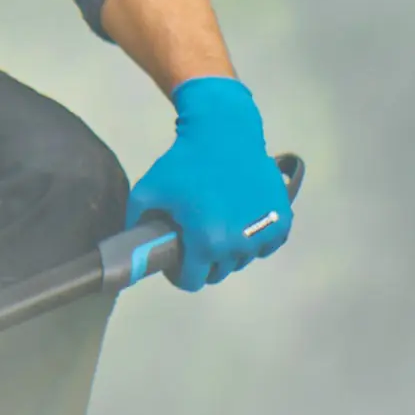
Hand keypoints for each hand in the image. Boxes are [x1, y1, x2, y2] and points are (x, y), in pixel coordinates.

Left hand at [128, 77, 291, 291]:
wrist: (224, 133)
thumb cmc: (183, 163)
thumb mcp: (146, 191)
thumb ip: (135, 223)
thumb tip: (132, 249)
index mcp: (206, 243)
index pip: (193, 281)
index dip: (179, 273)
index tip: (176, 257)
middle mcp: (239, 245)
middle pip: (219, 272)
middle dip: (204, 260)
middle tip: (195, 235)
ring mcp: (265, 233)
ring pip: (242, 259)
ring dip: (230, 250)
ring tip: (217, 223)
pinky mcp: (282, 221)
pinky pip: (266, 245)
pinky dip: (255, 239)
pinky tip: (242, 220)